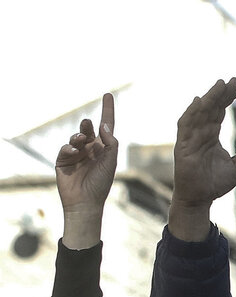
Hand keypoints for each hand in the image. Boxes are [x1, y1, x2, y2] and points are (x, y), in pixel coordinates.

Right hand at [56, 93, 117, 248]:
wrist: (86, 202)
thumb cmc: (101, 182)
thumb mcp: (111, 161)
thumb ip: (110, 142)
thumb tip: (104, 125)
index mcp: (103, 147)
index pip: (106, 125)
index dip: (107, 110)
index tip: (107, 94)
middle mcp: (90, 148)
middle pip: (88, 130)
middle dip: (87, 126)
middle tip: (87, 124)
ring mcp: (76, 154)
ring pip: (76, 137)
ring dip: (78, 136)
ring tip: (81, 139)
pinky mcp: (63, 161)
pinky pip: (65, 149)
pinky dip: (69, 147)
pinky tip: (73, 151)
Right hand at [170, 78, 235, 239]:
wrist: (200, 200)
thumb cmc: (215, 183)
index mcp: (210, 135)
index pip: (219, 111)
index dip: (227, 97)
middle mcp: (199, 134)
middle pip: (210, 108)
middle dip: (221, 94)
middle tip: (233, 80)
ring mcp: (190, 140)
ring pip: (199, 114)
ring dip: (209, 98)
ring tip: (220, 85)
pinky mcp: (182, 148)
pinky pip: (185, 127)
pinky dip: (191, 113)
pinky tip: (199, 101)